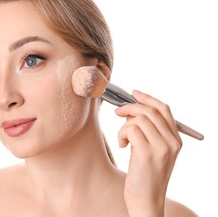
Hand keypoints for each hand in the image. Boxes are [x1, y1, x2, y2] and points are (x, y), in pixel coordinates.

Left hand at [115, 90, 182, 216]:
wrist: (146, 200)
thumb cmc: (145, 175)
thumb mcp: (152, 150)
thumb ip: (148, 131)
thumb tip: (132, 111)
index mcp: (175, 140)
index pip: (164, 109)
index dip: (147, 98)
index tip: (134, 93)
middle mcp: (171, 142)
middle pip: (150, 110)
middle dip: (130, 107)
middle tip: (118, 113)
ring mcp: (161, 147)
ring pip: (138, 119)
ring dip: (124, 125)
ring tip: (123, 139)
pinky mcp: (147, 153)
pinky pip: (130, 129)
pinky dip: (121, 134)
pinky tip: (122, 145)